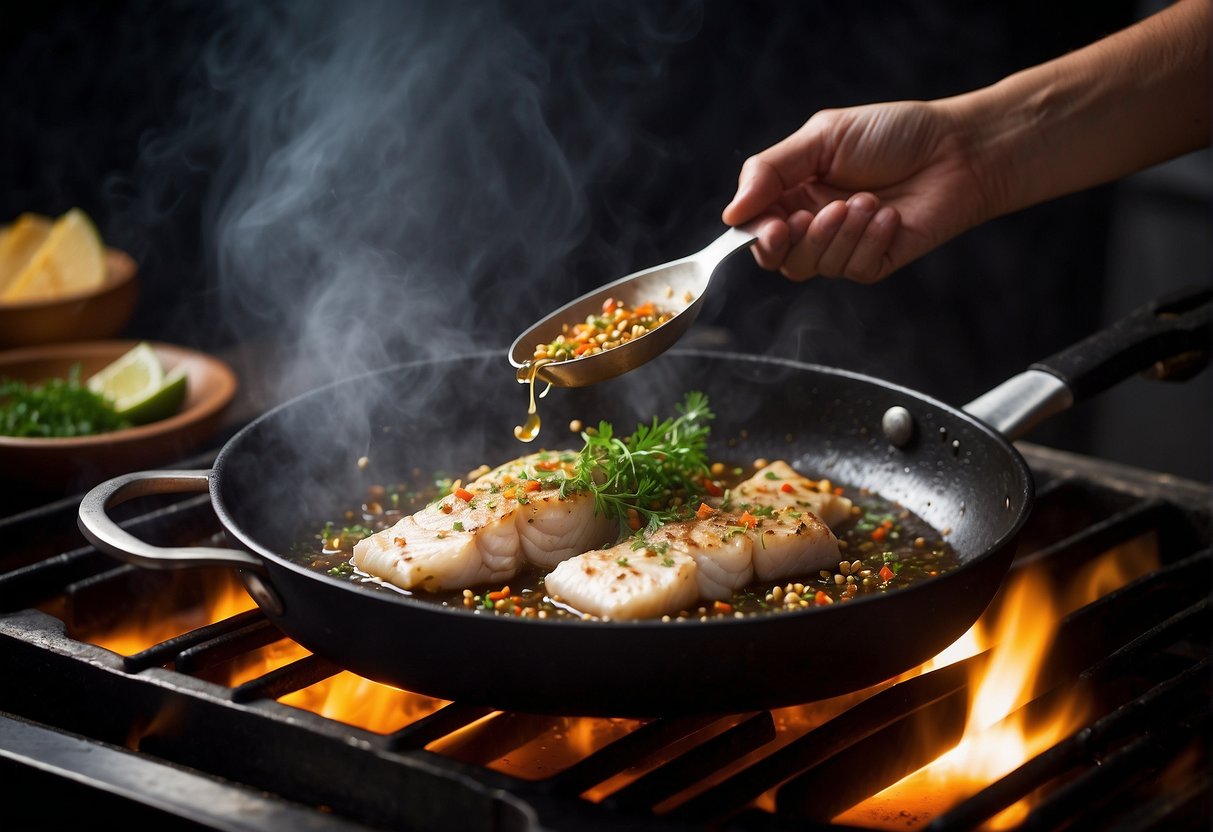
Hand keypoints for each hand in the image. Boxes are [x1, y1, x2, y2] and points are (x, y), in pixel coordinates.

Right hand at [722, 99, 992, 282]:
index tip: (773, 228)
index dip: (758, 235)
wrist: (958, 150)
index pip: (756, 227)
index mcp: (793, 190)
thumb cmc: (894, 134)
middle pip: (779, 257)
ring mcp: (842, 246)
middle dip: (798, 239)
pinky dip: (869, 241)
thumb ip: (770, 170)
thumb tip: (732, 213)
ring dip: (840, 234)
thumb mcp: (823, 136)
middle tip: (826, 211)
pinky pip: (852, 269)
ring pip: (813, 266)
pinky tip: (891, 215)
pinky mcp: (873, 262)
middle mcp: (812, 222)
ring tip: (870, 200)